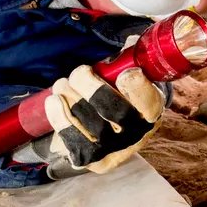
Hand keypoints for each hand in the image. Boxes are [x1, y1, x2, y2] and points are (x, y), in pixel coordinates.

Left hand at [43, 65, 164, 178]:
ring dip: (69, 98)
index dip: (136, 88)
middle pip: (114, 112)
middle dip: (90, 87)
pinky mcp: (91, 159)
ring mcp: (113, 150)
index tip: (124, 73)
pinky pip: (71, 139)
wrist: (108, 135)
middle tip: (79, 73)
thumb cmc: (118, 98)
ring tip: (62, 85)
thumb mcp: (130, 82)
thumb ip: (126, 65)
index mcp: (151, 111)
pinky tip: (54, 102)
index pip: (148, 102)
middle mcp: (136, 135)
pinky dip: (58, 117)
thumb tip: (127, 46)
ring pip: (89, 124)